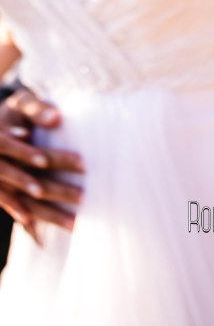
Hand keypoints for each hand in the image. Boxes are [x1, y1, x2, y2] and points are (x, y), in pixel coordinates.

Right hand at [0, 89, 84, 241]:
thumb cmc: (9, 111)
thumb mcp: (20, 103)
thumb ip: (36, 108)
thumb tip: (57, 117)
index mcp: (7, 141)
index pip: (35, 153)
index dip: (57, 160)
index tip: (81, 164)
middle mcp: (1, 164)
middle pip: (32, 180)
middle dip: (57, 190)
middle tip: (83, 198)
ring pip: (23, 200)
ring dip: (47, 212)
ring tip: (72, 223)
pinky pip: (7, 204)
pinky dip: (21, 215)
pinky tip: (37, 230)